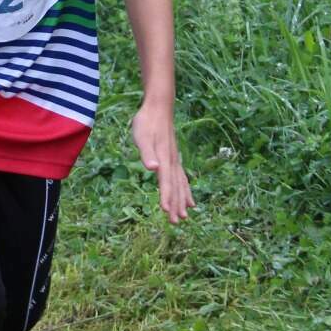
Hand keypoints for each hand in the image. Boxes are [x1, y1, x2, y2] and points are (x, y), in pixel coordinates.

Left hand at [131, 102, 194, 224]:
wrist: (158, 108)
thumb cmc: (147, 122)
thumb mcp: (141, 136)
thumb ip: (147, 153)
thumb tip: (153, 168)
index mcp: (164, 159)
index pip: (166, 182)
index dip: (166, 197)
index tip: (166, 211)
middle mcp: (172, 162)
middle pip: (175, 187)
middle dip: (175, 205)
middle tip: (176, 222)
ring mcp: (174, 161)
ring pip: (181, 185)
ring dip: (182, 201)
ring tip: (184, 216)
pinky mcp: (173, 159)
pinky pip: (182, 179)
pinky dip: (186, 191)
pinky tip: (189, 201)